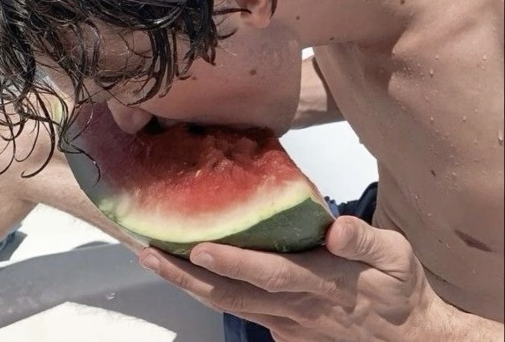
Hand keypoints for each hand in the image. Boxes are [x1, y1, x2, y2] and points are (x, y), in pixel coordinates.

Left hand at [140, 216, 449, 341]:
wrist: (409, 341)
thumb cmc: (400, 290)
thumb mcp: (397, 257)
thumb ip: (365, 240)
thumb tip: (335, 227)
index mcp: (322, 283)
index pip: (271, 273)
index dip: (235, 263)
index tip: (200, 248)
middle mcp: (296, 307)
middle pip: (233, 295)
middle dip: (187, 276)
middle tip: (147, 253)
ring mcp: (287, 324)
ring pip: (230, 305)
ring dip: (190, 285)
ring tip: (153, 260)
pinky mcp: (285, 330)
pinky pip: (241, 311)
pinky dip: (212, 293)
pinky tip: (192, 274)